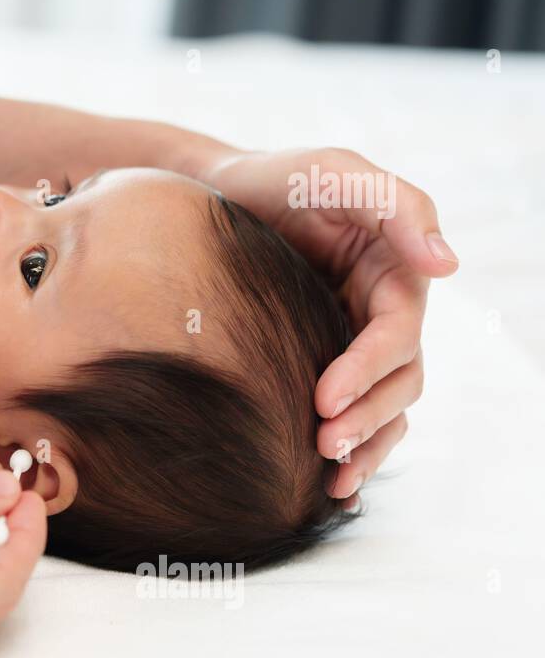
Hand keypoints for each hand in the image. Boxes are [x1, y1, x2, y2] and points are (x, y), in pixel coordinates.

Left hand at [199, 147, 457, 502]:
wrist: (208, 197)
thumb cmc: (274, 180)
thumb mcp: (333, 173)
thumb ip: (394, 206)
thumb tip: (448, 266)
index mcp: (394, 270)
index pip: (397, 331)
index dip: (369, 368)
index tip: (326, 398)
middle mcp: (381, 310)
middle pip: (399, 378)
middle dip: (369, 416)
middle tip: (325, 445)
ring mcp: (354, 339)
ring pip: (385, 405)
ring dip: (367, 443)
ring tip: (333, 478)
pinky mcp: (323, 360)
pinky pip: (354, 411)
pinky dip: (353, 447)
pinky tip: (328, 485)